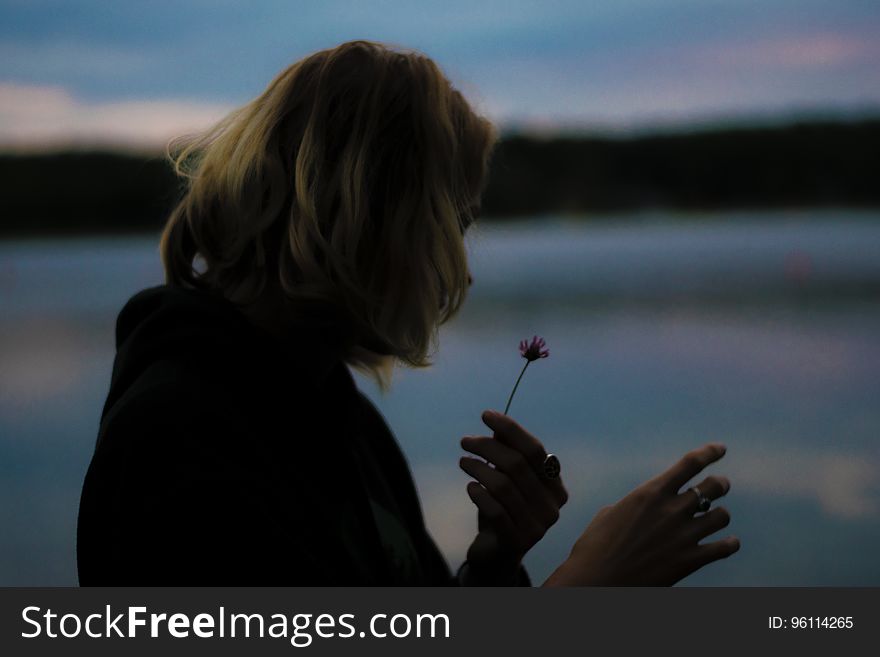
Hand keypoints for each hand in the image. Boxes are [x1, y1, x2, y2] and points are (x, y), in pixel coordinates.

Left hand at [459, 410, 568, 581]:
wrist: (496, 554)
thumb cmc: (503, 509)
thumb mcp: (506, 478)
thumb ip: (507, 453)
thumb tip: (496, 426)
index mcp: (556, 487)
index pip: (535, 450)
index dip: (510, 429)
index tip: (486, 415)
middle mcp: (552, 507)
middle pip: (516, 464)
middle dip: (487, 447)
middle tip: (465, 441)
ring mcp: (537, 527)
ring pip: (503, 485)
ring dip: (478, 468)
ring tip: (463, 462)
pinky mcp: (517, 542)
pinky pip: (495, 510)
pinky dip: (479, 494)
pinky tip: (470, 488)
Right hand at [543, 443, 738, 585]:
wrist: (597, 582)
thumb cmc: (595, 546)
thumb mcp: (610, 513)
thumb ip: (636, 505)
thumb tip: (645, 507)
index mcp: (650, 492)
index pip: (690, 463)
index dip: (709, 452)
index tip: (720, 448)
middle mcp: (672, 510)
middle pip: (713, 486)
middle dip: (720, 483)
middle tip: (720, 484)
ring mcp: (684, 535)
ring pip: (722, 515)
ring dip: (720, 514)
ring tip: (716, 517)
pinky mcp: (691, 561)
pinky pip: (724, 547)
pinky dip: (730, 543)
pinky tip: (729, 542)